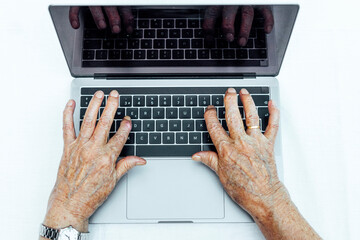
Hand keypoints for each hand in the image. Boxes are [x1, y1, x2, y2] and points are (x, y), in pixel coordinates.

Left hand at [42, 90, 145, 231]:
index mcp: (106, 158)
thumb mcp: (113, 181)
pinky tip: (71, 104)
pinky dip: (68, 114)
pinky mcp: (67, 148)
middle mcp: (93, 150)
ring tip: (99, 95)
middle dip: (111, 107)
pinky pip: (67, 127)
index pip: (120, 137)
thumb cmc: (90, 195)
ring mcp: (79, 147)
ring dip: (94, 106)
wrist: (69, 205)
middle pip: (105, 124)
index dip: (125, 126)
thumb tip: (140, 160)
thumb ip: (126, 165)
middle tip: (115, 96)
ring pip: (88, 121)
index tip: (128, 119)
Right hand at [69, 6, 133, 33]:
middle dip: (114, 18)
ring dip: (98, 16)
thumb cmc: (106, 0)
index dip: (127, 18)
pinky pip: (75, 7)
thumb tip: (130, 23)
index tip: (130, 29)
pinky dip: (74, 16)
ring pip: (94, 7)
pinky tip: (76, 25)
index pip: (123, 6)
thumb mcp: (115, 2)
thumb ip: (122, 8)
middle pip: (110, 6)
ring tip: (102, 26)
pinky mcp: (79, 0)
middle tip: (116, 29)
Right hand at [192, 88, 284, 218]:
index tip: (209, 109)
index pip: (215, 127)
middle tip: (228, 92)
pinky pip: (273, 126)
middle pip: (233, 116)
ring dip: (247, 102)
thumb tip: (197, 155)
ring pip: (251, 117)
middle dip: (229, 101)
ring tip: (244, 93)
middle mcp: (241, 143)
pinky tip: (271, 104)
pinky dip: (274, 114)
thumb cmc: (243, 189)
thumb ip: (209, 160)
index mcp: (226, 150)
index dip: (210, 115)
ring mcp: (256, 142)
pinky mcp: (268, 144)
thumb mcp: (221, 175)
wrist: (263, 197)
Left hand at [203, 6, 273, 45]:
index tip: (210, 40)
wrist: (240, 0)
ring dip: (244, 29)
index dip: (209, 27)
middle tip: (229, 38)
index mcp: (219, 3)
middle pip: (229, 12)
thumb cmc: (227, 6)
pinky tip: (266, 31)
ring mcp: (247, 2)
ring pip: (247, 14)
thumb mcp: (218, 9)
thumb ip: (214, 21)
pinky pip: (265, 11)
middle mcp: (232, 2)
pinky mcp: (260, 3)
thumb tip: (209, 39)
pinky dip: (268, 20)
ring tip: (241, 42)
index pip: (211, 13)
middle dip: (228, 26)